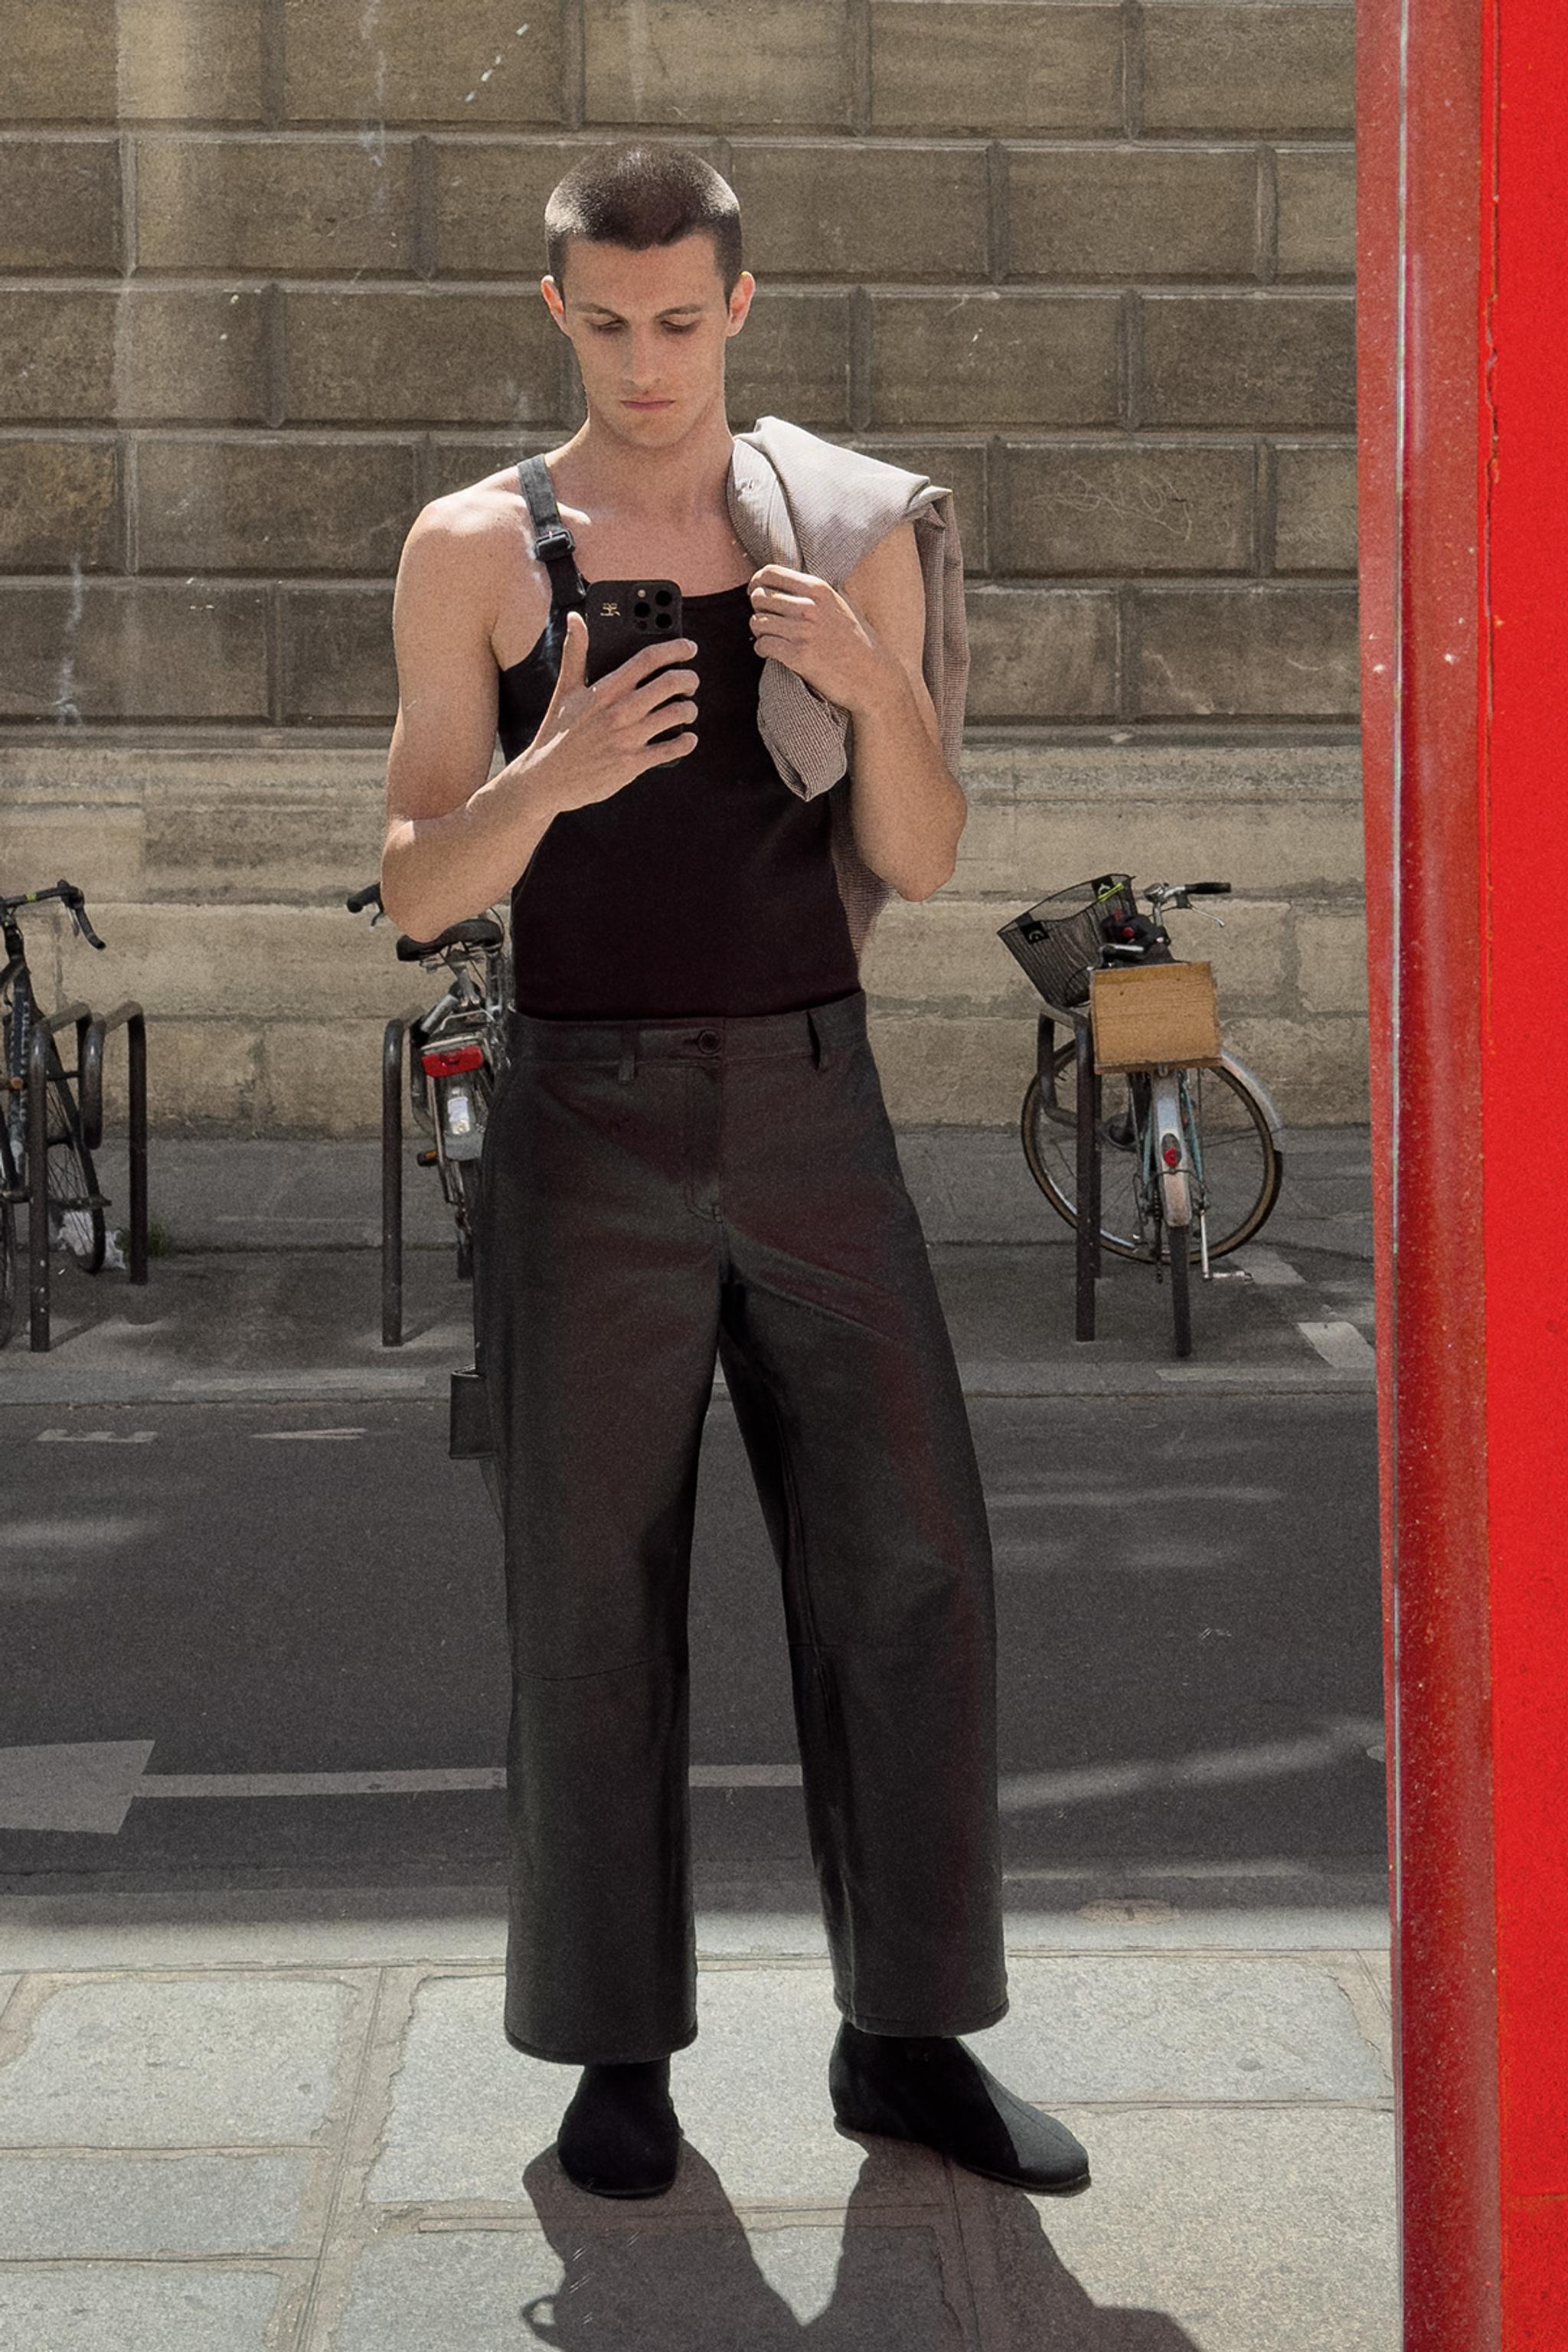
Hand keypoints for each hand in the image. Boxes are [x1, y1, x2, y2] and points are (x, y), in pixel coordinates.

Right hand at [523, 611, 698, 811]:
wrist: (546, 779)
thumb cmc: (557, 732)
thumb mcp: (564, 690)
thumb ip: (574, 652)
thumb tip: (575, 619)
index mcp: (604, 690)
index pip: (647, 659)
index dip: (675, 649)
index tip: (689, 647)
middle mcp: (618, 711)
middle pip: (669, 684)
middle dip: (689, 679)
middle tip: (691, 681)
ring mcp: (627, 738)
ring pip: (676, 715)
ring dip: (690, 710)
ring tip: (688, 709)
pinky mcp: (632, 764)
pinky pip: (671, 749)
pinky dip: (686, 742)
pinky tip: (688, 739)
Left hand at [747, 564, 895, 716]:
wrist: (872, 677)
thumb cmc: (858, 643)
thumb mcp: (843, 605)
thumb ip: (819, 593)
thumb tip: (795, 583)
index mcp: (819, 590)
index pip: (771, 573)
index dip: (756, 582)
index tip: (755, 592)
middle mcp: (809, 607)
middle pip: (760, 597)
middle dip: (758, 609)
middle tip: (766, 620)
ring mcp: (803, 631)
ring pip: (757, 621)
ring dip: (758, 630)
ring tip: (769, 637)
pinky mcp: (798, 656)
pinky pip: (763, 645)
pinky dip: (761, 649)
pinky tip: (769, 652)